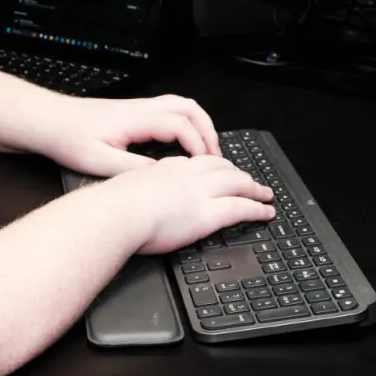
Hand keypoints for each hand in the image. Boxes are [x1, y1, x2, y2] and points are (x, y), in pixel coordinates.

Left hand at [30, 94, 220, 177]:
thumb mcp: (100, 162)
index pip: (181, 126)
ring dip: (199, 125)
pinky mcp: (133, 112)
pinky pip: (171, 110)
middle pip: (189, 109)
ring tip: (206, 150)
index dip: (198, 145)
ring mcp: (139, 107)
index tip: (205, 166)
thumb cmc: (68, 139)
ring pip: (182, 105)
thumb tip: (163, 176)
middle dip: (208, 132)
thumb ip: (134, 169)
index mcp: (136, 119)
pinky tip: (183, 142)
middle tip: (215, 158)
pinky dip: (186, 123)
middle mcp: (142, 108)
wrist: (48, 121)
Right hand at [94, 155, 274, 254]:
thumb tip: (134, 199)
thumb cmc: (110, 206)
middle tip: (249, 180)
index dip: (212, 166)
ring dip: (254, 188)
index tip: (219, 171)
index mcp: (166, 168)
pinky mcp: (207, 213)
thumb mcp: (123, 188)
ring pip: (237, 183)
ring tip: (265, 194)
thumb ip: (136, 190)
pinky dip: (257, 209)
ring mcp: (199, 193)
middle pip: (222, 168)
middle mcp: (187, 175)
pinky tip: (265, 212)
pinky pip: (241, 208)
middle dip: (238, 173)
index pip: (196, 162)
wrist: (114, 212)